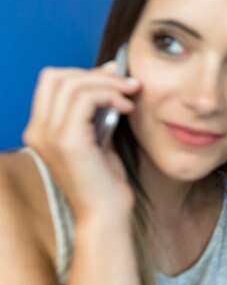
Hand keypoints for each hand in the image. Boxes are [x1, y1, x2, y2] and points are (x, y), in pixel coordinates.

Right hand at [22, 62, 141, 221]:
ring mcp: (49, 135)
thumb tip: (108, 70)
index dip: (83, 73)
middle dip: (96, 74)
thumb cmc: (105, 180)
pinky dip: (110, 95)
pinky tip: (126, 107)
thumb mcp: (98, 135)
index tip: (114, 79)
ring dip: (108, 83)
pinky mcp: (67, 140)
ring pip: (73, 84)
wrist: (105, 214)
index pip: (51, 81)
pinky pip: (86, 98)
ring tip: (131, 95)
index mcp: (40, 129)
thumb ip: (97, 107)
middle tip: (126, 84)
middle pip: (57, 76)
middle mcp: (37, 130)